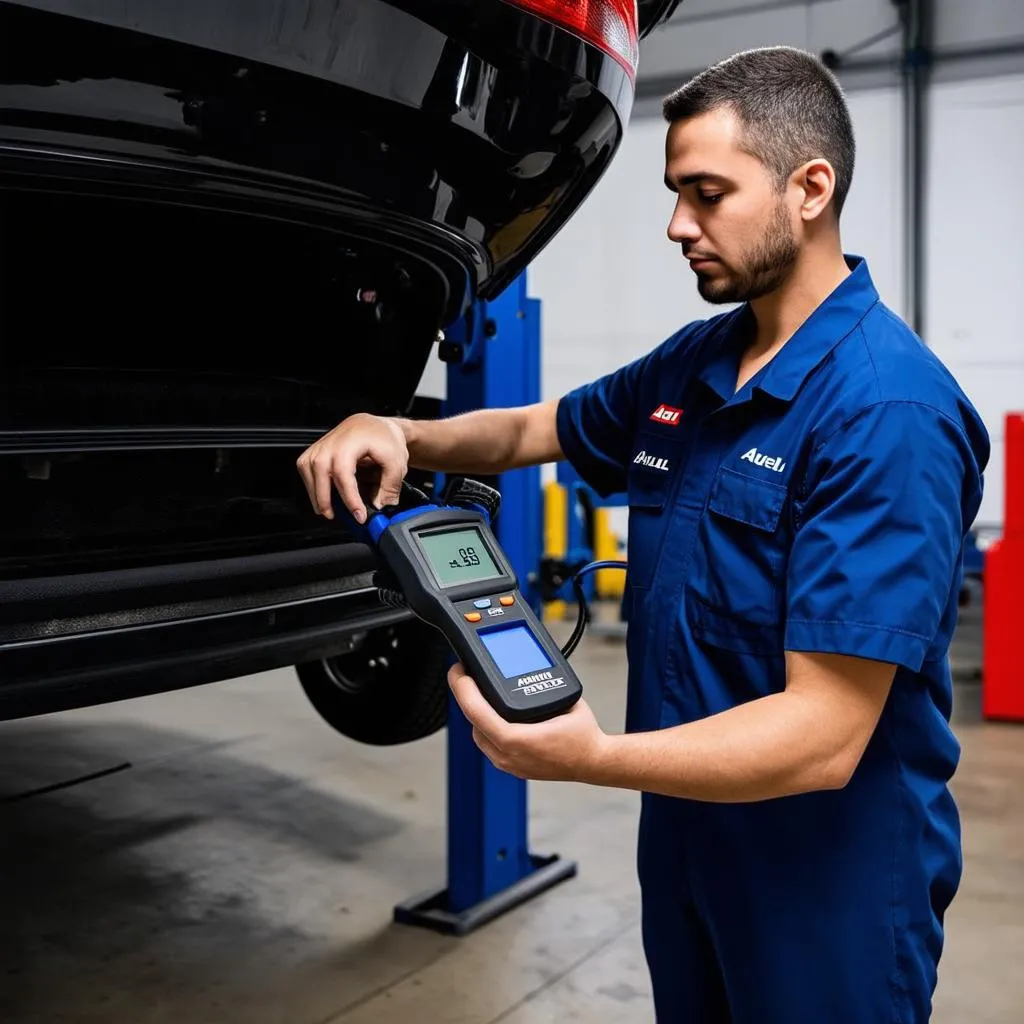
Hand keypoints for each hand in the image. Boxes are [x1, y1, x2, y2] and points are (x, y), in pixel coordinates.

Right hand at [296, 413, 407, 521]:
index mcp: (351, 443)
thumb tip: (380, 505)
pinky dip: (310, 483)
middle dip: (325, 499)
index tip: (358, 514)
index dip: (349, 497)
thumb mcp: (397, 462)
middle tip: (335, 516)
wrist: (375, 426)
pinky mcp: (316, 449)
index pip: (343, 473)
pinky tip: (320, 494)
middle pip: (320, 472)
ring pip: (308, 470)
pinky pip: (305, 467)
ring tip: (327, 510)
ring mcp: (321, 444)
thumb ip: (390, 486)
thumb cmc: (384, 439)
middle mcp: (332, 442)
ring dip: (315, 493)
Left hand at [447, 663, 607, 782]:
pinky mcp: (512, 767)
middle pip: (472, 722)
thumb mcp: (563, 699)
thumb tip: (523, 666)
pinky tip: (492, 712)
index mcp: (517, 740)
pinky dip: (486, 726)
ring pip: (478, 734)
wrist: (594, 762)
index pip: (476, 712)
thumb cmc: (583, 735)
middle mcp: (508, 755)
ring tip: (478, 691)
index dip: (462, 689)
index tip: (459, 672)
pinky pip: (489, 744)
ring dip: (475, 713)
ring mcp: (508, 765)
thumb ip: (540, 685)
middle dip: (466, 697)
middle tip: (467, 675)